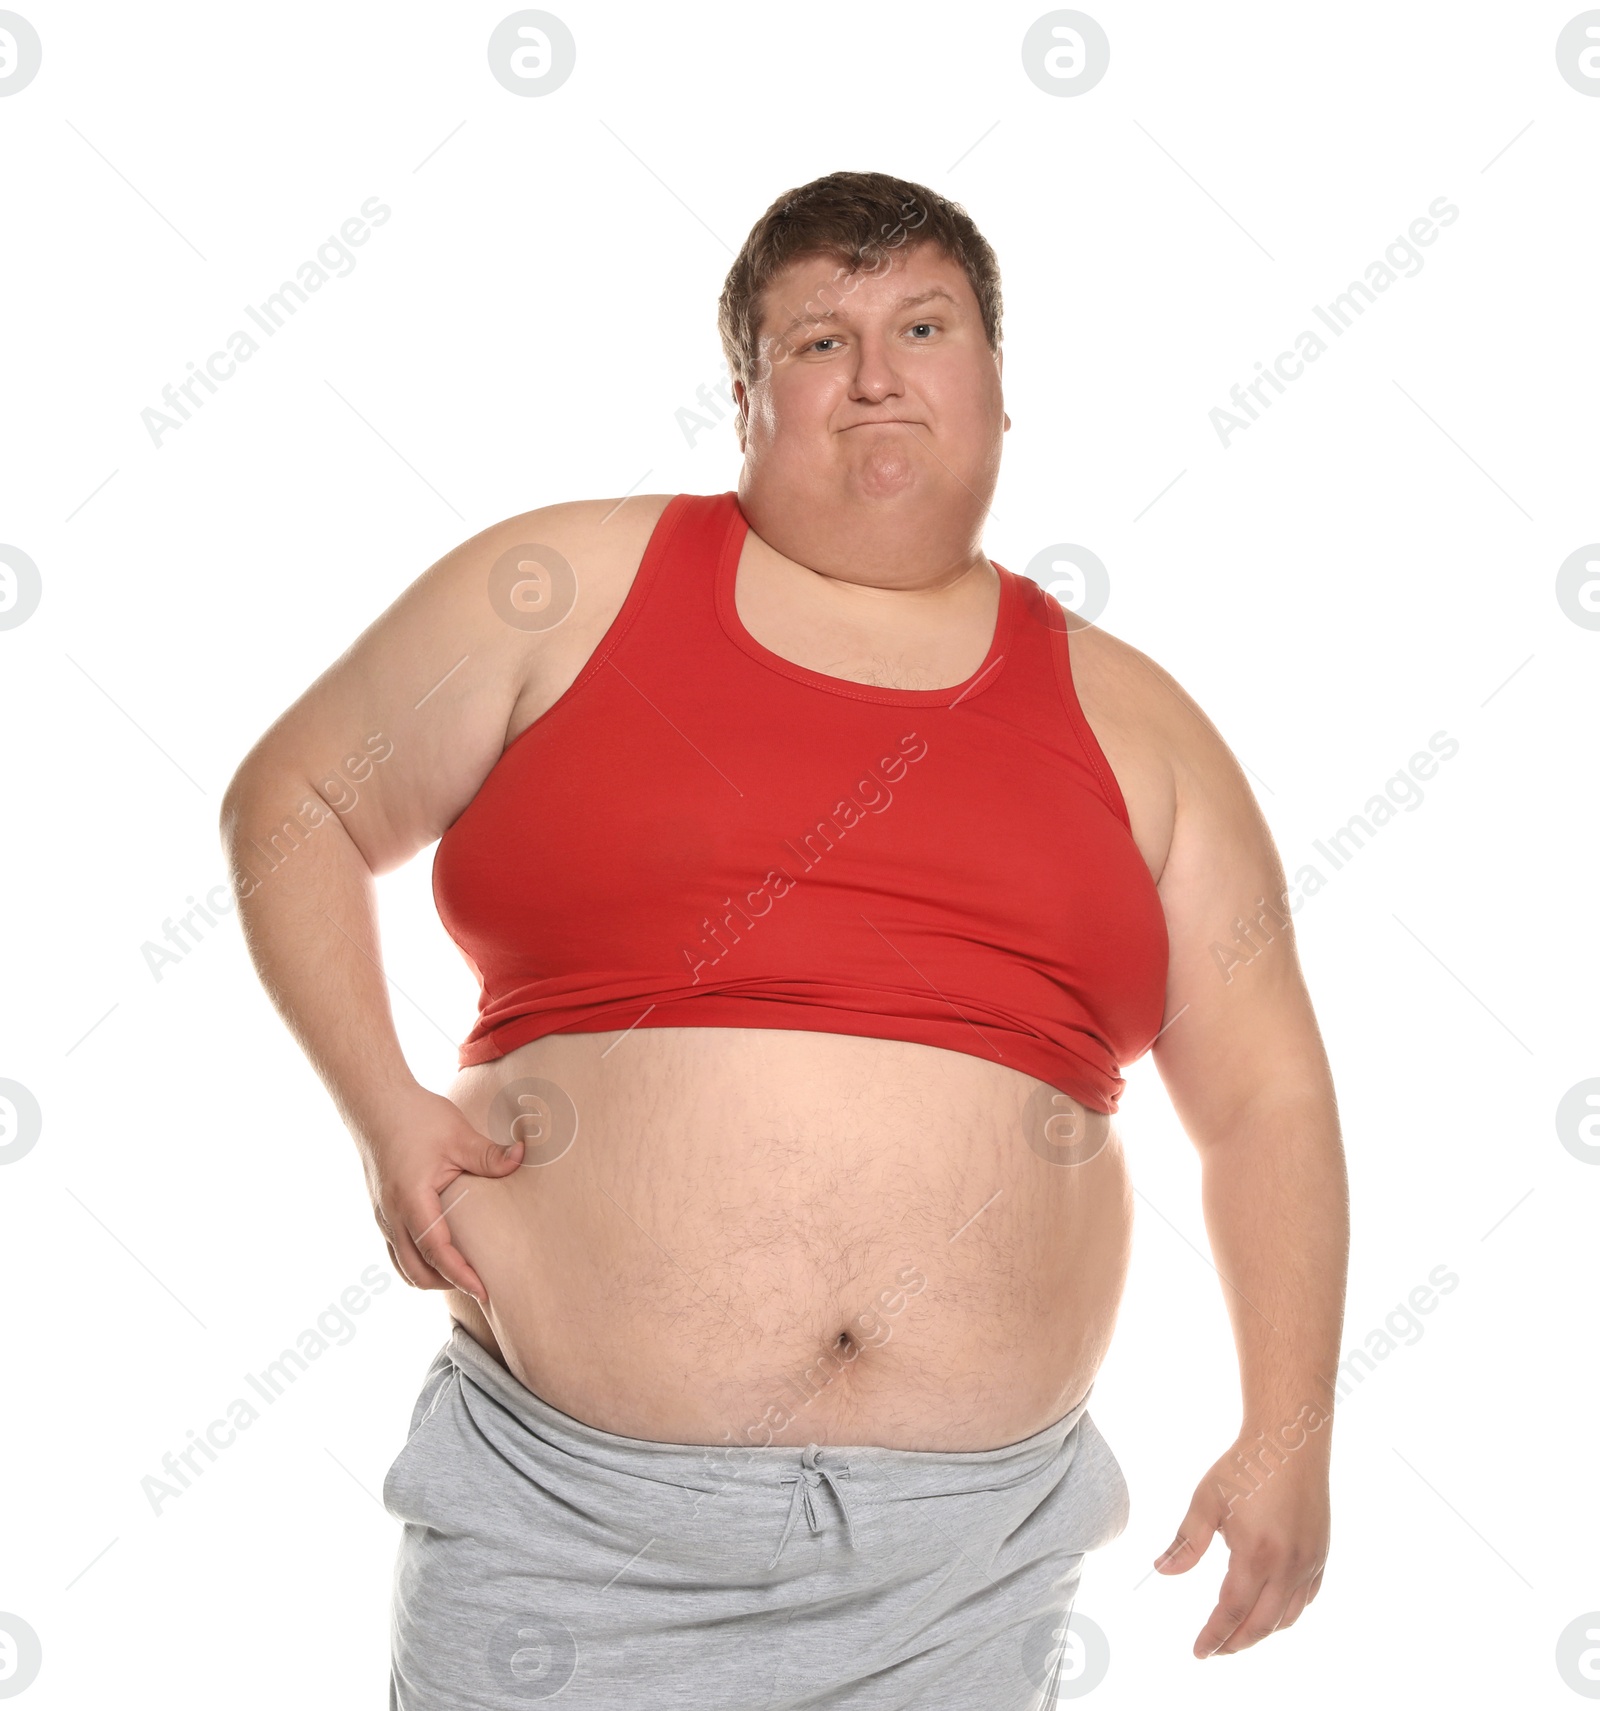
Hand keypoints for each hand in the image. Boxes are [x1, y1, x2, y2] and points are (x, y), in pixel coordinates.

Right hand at [354, 1086, 523, 1305]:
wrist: (376, 1104)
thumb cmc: (416, 1117)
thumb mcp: (458, 1135)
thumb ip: (489, 1155)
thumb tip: (522, 1158)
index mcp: (411, 1201)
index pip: (437, 1252)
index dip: (461, 1275)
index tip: (484, 1291)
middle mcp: (391, 1216)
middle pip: (415, 1271)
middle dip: (446, 1283)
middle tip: (479, 1284)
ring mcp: (382, 1216)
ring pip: (402, 1264)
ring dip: (429, 1275)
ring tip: (461, 1273)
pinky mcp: (380, 1210)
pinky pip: (396, 1249)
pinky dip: (417, 1260)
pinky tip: (439, 1252)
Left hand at [1154, 1428, 1329, 1656]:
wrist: (1291, 1441)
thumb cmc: (1245, 1466)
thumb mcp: (1207, 1501)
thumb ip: (1186, 1542)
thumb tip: (1161, 1571)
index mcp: (1256, 1556)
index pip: (1231, 1612)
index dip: (1214, 1636)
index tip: (1198, 1652)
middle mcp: (1288, 1567)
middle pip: (1261, 1624)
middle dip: (1235, 1643)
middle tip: (1214, 1650)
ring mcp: (1309, 1563)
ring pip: (1287, 1617)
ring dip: (1262, 1632)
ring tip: (1237, 1634)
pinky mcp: (1321, 1554)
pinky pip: (1306, 1599)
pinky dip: (1286, 1614)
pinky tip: (1270, 1611)